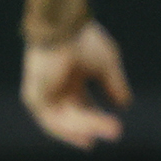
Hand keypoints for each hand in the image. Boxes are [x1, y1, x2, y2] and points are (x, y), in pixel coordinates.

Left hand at [22, 20, 129, 149]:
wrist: (64, 28)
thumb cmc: (84, 40)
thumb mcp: (107, 66)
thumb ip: (115, 85)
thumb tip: (125, 104)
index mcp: (69, 79)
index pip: (81, 106)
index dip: (95, 120)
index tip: (113, 132)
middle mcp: (54, 88)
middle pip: (73, 115)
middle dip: (94, 126)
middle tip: (116, 133)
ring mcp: (43, 93)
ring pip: (64, 121)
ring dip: (87, 128)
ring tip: (112, 129)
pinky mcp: (36, 97)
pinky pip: (53, 120)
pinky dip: (71, 128)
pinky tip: (89, 131)